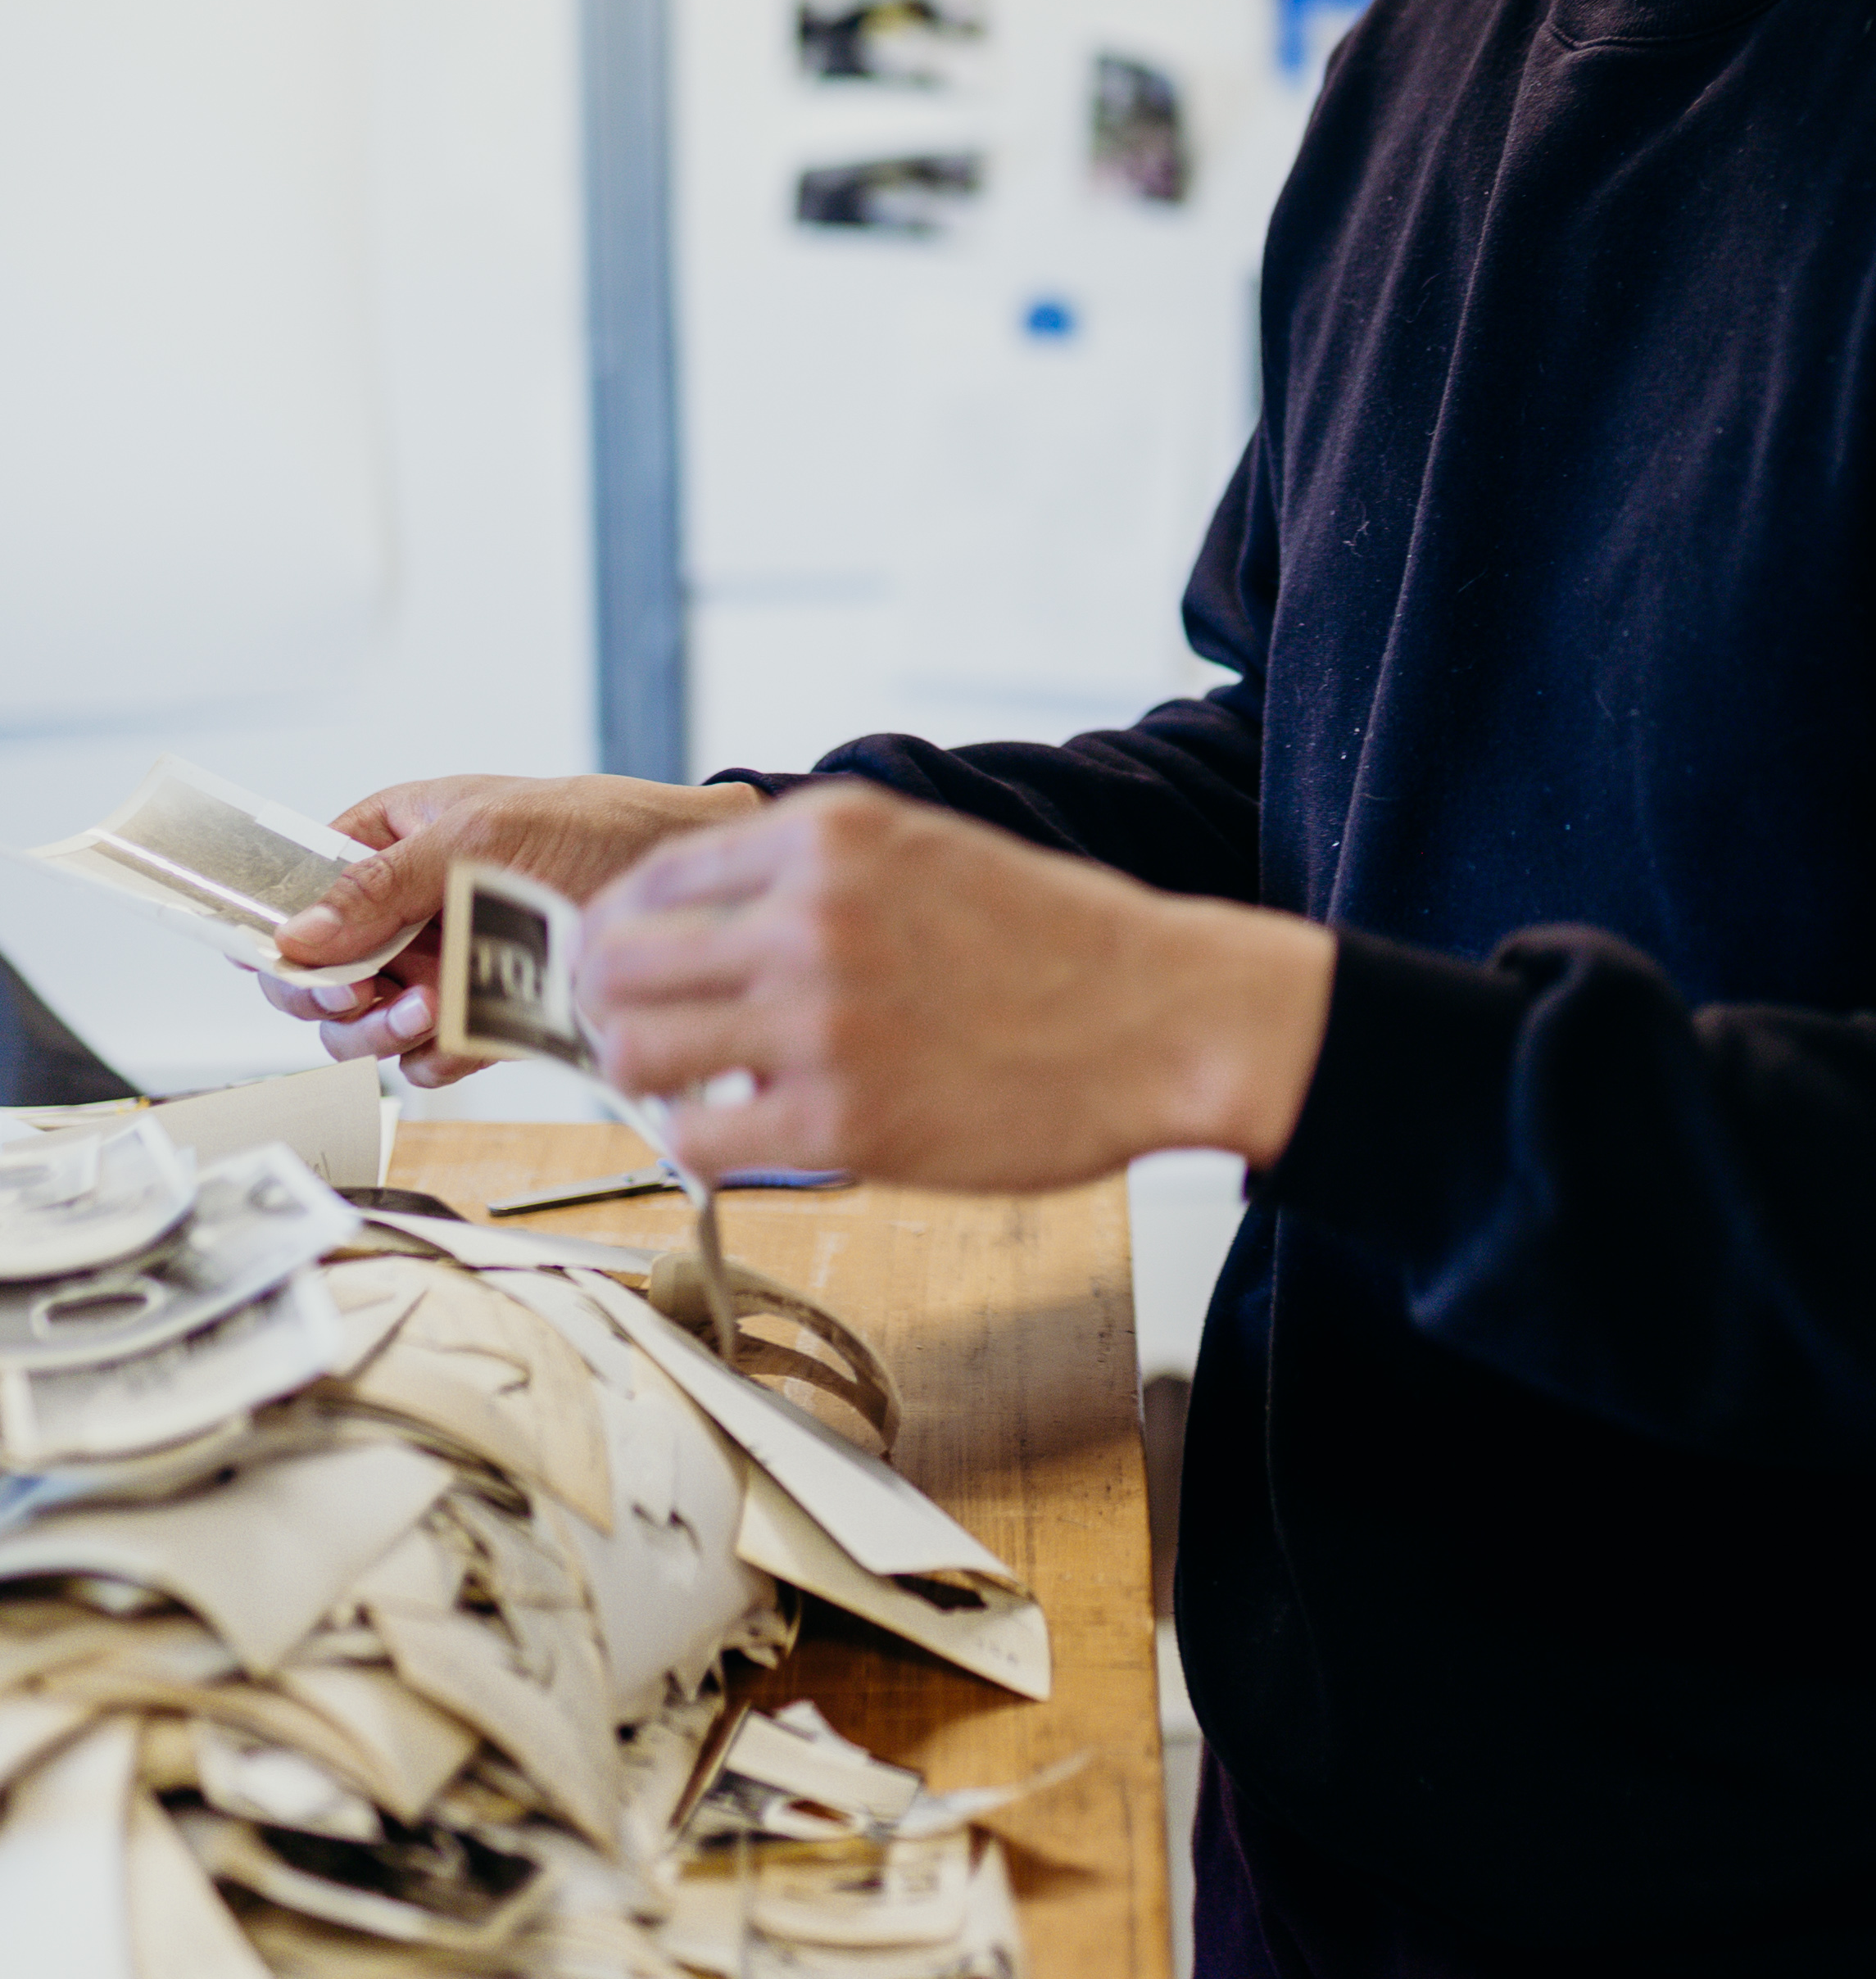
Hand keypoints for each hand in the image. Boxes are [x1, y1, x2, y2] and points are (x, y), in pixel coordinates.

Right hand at [261, 774, 760, 1084]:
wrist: (674, 873)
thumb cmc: (585, 824)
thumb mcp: (476, 833)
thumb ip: (382, 883)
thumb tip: (296, 934)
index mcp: (381, 842)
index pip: (288, 894)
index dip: (276, 936)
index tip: (295, 963)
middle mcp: (396, 909)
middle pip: (310, 976)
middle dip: (326, 995)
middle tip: (363, 996)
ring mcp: (433, 965)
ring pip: (359, 1027)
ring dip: (380, 1030)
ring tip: (430, 1005)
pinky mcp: (475, 1014)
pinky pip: (423, 1058)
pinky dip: (433, 1054)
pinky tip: (462, 1029)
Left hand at [581, 780, 1333, 1190]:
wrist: (1165, 1019)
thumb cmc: (1059, 944)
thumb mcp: (928, 850)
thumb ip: (816, 872)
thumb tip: (703, 921)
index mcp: (829, 837)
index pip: (652, 882)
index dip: (619, 935)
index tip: (622, 969)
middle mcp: (810, 917)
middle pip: (618, 964)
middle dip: (607, 1005)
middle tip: (631, 1034)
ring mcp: (821, 1022)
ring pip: (635, 1053)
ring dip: (640, 1076)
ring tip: (678, 1087)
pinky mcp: (842, 1123)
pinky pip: (698, 1140)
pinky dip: (697, 1141)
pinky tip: (736, 1133)